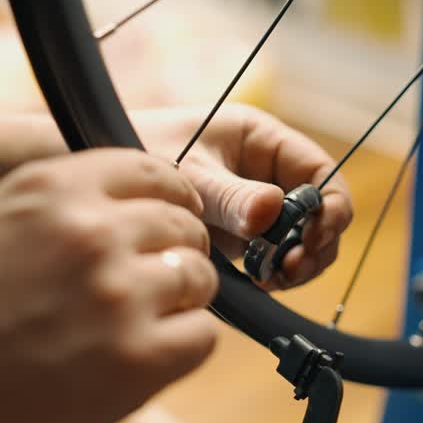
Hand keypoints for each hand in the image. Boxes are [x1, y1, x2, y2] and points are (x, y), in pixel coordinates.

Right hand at [0, 149, 219, 422]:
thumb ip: (49, 203)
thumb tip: (111, 198)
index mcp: (53, 191)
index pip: (152, 169)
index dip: (169, 196)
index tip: (170, 218)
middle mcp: (92, 232)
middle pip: (182, 222)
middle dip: (177, 248)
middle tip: (155, 280)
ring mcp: (120, 294)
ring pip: (199, 277)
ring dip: (181, 298)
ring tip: (143, 323)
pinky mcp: (138, 357)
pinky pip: (202, 336)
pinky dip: (182, 346)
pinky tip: (145, 356)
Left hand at [135, 105, 354, 288]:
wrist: (93, 164)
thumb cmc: (138, 150)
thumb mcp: (186, 173)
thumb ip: (229, 195)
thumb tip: (272, 213)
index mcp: (261, 139)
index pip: (320, 171)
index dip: (330, 205)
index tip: (315, 235)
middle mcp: (263, 172)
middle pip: (317, 212)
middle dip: (315, 241)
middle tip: (290, 267)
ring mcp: (251, 206)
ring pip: (299, 239)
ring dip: (297, 262)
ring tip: (273, 278)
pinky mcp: (236, 236)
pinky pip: (271, 258)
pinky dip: (273, 274)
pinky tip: (257, 283)